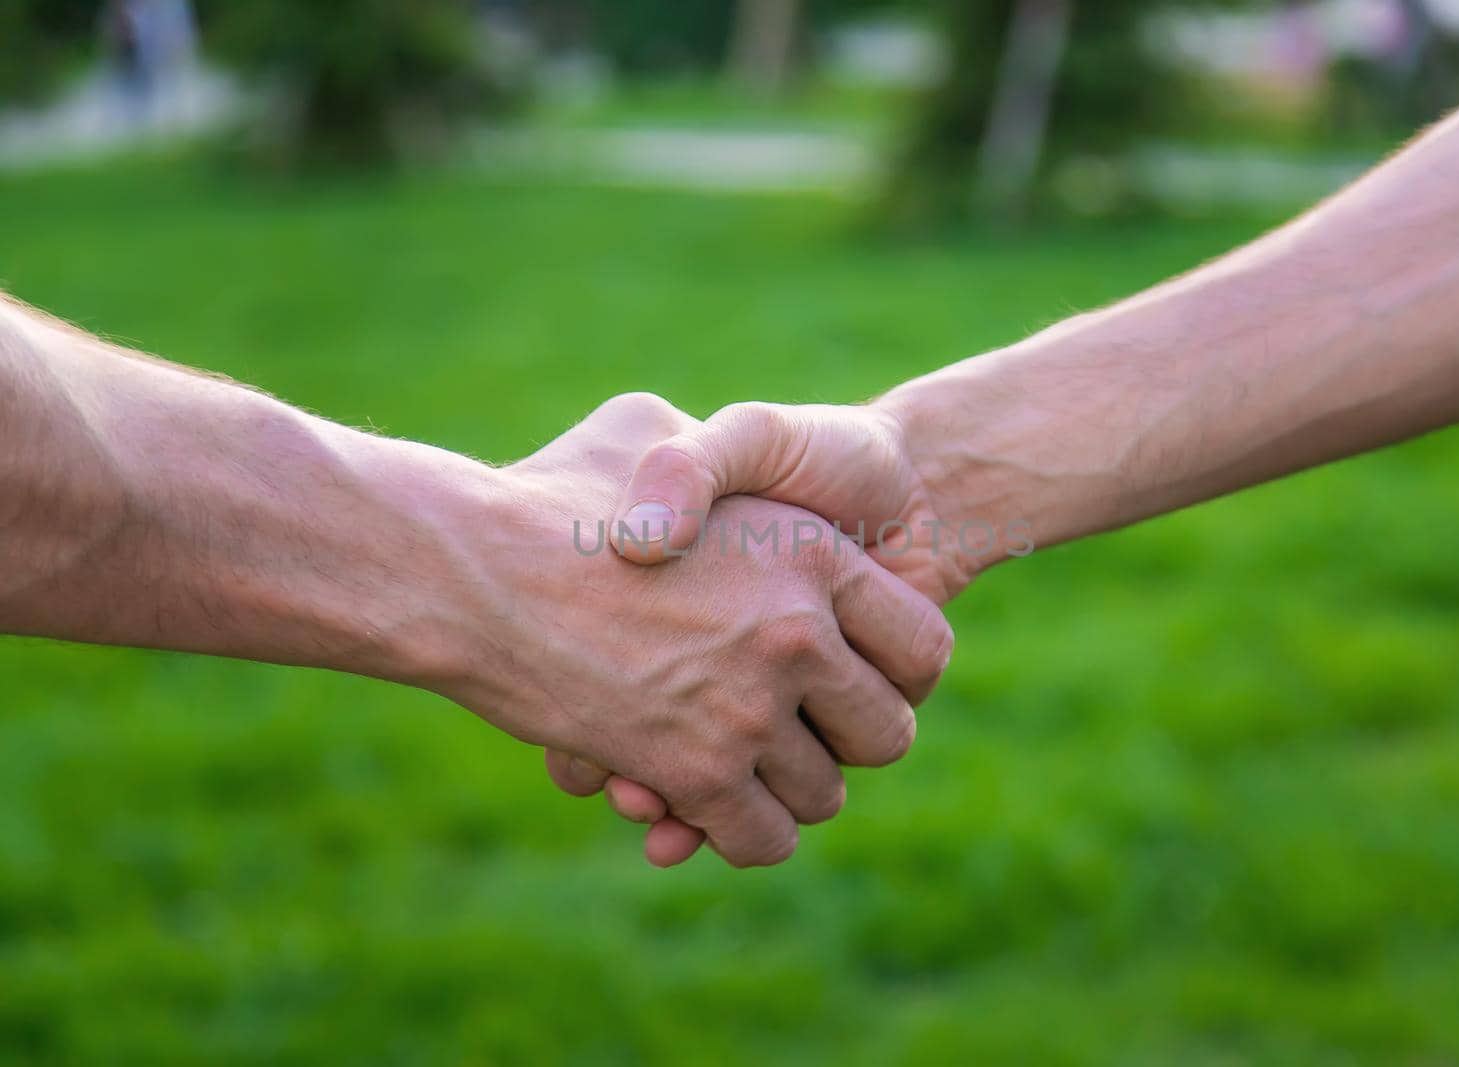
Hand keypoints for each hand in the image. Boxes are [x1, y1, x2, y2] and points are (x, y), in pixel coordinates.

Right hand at [448, 393, 950, 867]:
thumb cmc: (561, 487)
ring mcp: (748, 709)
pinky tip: (706, 805)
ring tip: (745, 757)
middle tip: (804, 726)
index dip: (894, 668)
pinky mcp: (697, 774)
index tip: (852, 674)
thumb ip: (713, 461)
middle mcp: (797, 633)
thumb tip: (745, 504)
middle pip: (887, 734)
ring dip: (787, 788)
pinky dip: (739, 834)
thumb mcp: (651, 430)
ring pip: (824, 794)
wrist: (471, 562)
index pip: (922, 647)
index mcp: (813, 554)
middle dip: (849, 739)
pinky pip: (762, 838)